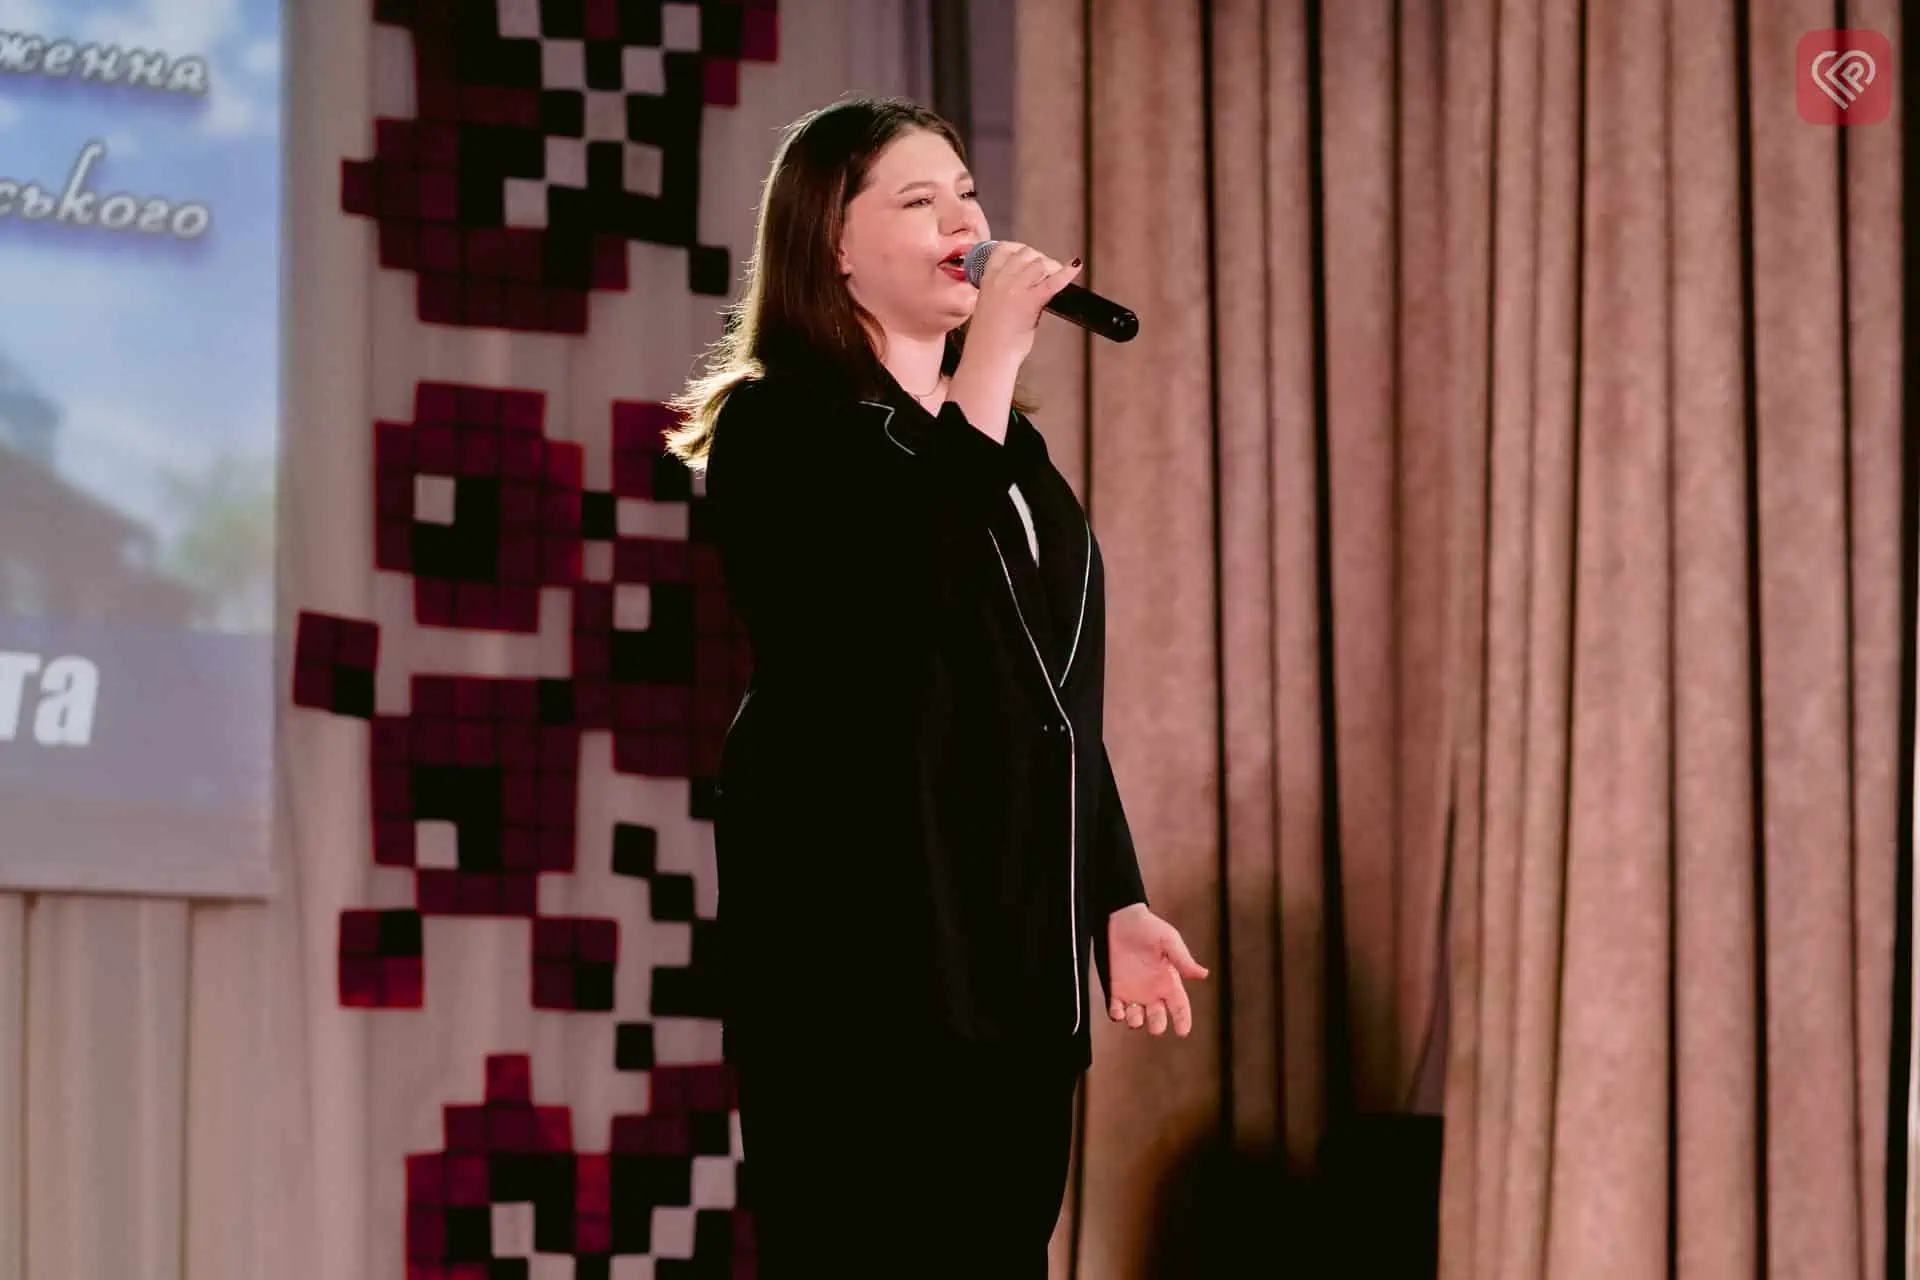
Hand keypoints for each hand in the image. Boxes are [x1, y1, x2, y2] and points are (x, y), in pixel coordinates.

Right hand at [964, 241, 1082, 365]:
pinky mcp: (1029, 302)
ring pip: (1039, 263)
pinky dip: (1067, 273)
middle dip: (1039, 260)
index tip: (1029, 257)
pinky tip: (1075, 267)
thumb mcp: (990, 306)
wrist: (988, 357)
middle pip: (1026, 253)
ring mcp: (1014, 290)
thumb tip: (1029, 284)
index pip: (1004, 249)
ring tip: (1056, 277)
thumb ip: (1005, 291)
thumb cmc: (989, 339)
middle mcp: (1000, 280)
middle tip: (1047, 272)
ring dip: (1051, 268)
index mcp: (987, 279)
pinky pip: (1052, 282)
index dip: (1020, 250)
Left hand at [1105, 903, 1208, 1036]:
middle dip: (1157, 1025)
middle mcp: (1153, 991)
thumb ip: (1182, 959)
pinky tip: (1118, 1010)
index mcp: (1169, 982)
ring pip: (1137, 1019)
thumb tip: (1203, 974)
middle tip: (1155, 1022)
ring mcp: (1134, 992)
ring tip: (1135, 1015)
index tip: (1183, 1031)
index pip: (1180, 1008)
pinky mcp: (1115, 990)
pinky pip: (1116, 1011)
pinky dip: (1117, 1015)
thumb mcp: (1168, 941)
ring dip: (1136, 1022)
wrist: (1120, 919)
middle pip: (1158, 1020)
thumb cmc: (1148, 927)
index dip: (1183, 1021)